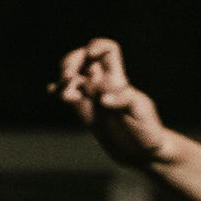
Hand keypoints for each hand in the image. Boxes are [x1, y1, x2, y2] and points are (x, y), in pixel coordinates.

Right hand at [52, 37, 171, 171]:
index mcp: (118, 78)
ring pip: (71, 76)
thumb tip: (101, 96)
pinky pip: (67, 95)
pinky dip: (57, 91)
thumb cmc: (147, 130)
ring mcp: (91, 97)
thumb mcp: (139, 111)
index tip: (89, 55)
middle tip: (68, 77)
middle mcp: (103, 83)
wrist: (140, 153)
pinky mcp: (83, 111)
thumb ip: (122, 99)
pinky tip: (53, 92)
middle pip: (82, 58)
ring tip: (66, 96)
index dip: (96, 46)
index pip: (107, 50)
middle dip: (71, 61)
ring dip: (63, 80)